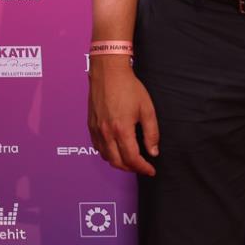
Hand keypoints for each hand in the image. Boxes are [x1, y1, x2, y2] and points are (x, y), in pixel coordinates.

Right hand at [88, 60, 159, 175]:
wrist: (108, 74)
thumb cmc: (129, 89)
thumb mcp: (147, 109)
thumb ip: (151, 133)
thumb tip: (153, 151)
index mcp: (121, 130)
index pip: (132, 158)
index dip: (142, 168)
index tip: (151, 170)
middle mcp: (106, 133)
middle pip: (117, 162)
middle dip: (131, 168)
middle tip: (143, 167)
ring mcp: (96, 130)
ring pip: (106, 156)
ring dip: (119, 162)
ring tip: (132, 160)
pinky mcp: (90, 126)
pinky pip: (98, 147)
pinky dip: (108, 154)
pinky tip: (117, 149)